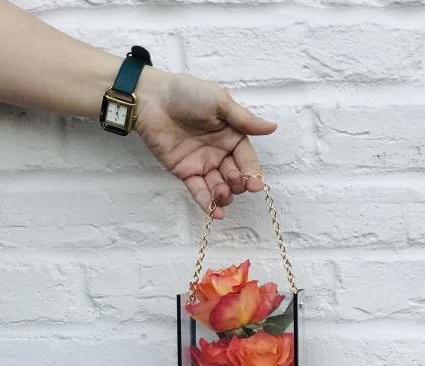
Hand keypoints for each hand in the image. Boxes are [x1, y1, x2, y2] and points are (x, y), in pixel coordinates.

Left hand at [135, 70, 276, 218]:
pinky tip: (216, 214)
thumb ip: (244, 120)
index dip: (252, 172)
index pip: (247, 158)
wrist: (152, 100)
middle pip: (235, 176)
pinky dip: (207, 203)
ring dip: (224, 195)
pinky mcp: (185, 172)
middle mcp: (220, 152)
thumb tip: (272, 127)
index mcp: (231, 135)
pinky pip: (199, 191)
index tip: (256, 185)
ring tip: (222, 194)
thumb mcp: (219, 101)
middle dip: (237, 184)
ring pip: (219, 187)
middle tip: (234, 182)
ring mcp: (202, 164)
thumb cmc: (186, 93)